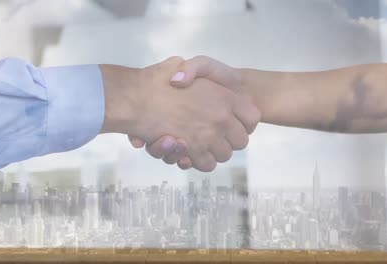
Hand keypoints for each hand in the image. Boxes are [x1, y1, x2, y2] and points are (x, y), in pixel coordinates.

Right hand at [101, 57, 259, 171]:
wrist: (133, 98)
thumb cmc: (158, 79)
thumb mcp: (185, 65)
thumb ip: (200, 72)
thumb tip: (199, 85)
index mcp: (225, 97)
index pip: (252, 118)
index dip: (245, 123)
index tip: (232, 123)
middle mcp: (221, 118)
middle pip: (241, 141)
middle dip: (229, 141)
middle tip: (213, 134)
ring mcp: (209, 137)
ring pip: (224, 155)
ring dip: (213, 152)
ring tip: (197, 141)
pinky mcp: (193, 152)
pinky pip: (207, 164)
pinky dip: (199, 161)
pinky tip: (187, 151)